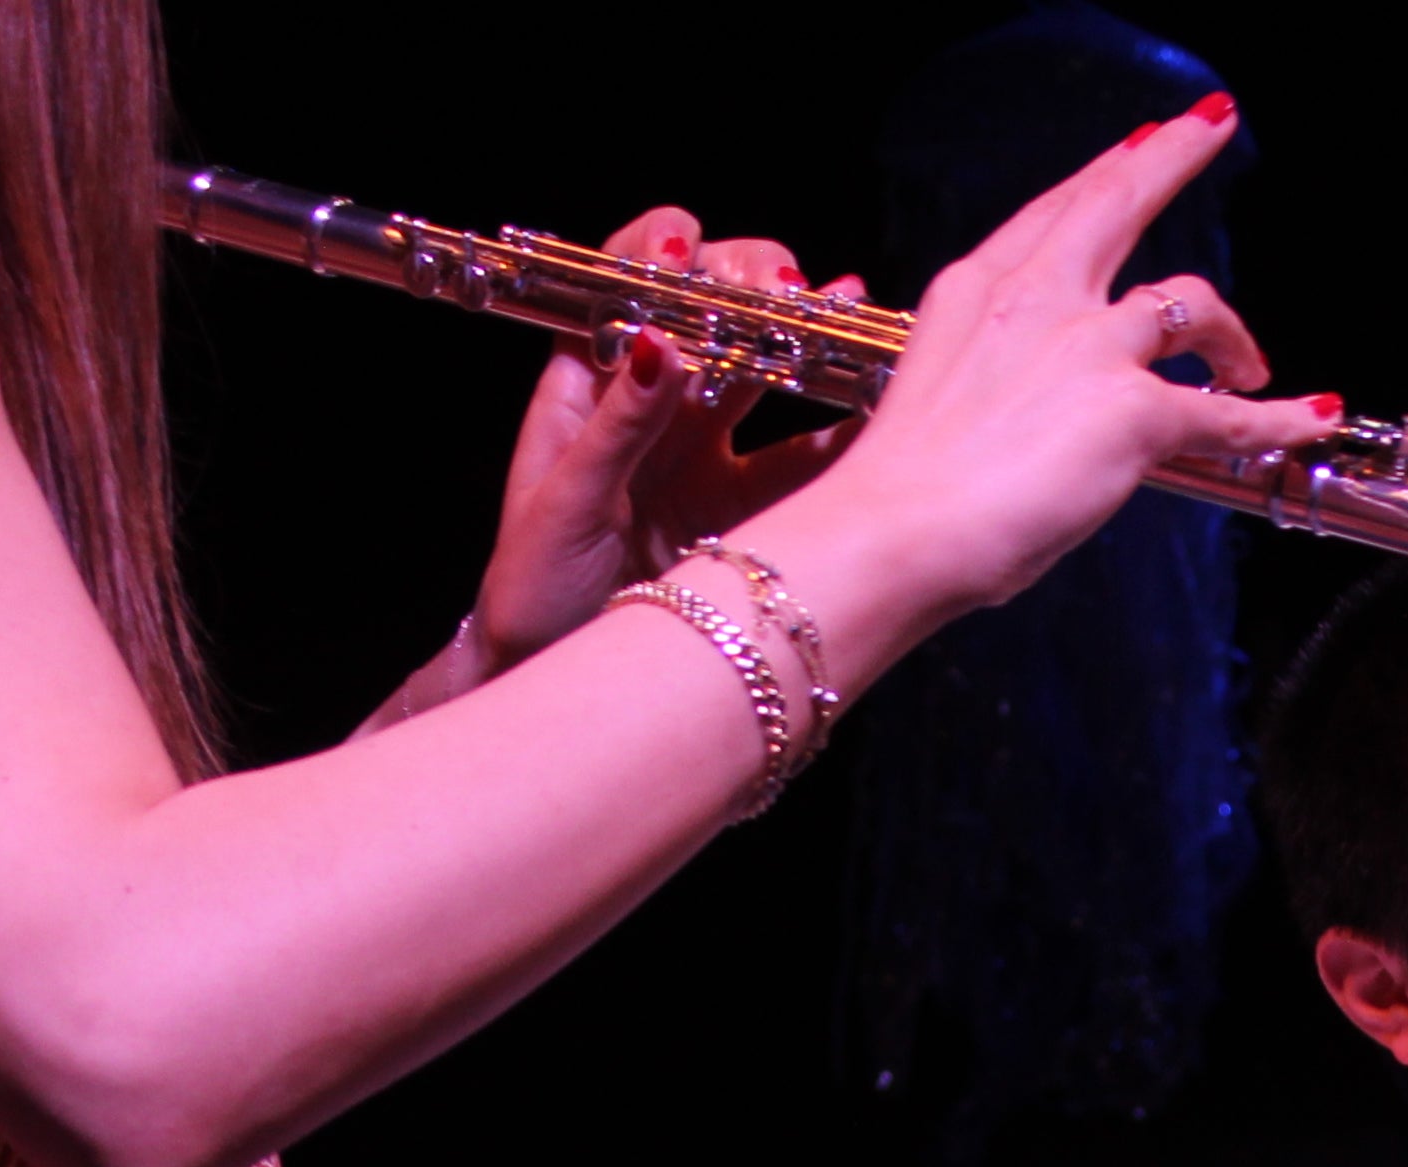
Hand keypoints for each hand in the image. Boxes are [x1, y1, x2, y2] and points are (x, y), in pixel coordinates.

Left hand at [464, 212, 866, 673]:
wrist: (558, 677)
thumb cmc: (535, 589)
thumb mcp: (564, 505)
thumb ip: (617, 426)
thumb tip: (656, 341)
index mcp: (589, 385)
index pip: (625, 282)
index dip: (658, 248)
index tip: (687, 248)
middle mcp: (654, 403)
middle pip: (710, 308)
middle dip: (749, 280)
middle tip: (780, 289)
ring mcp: (707, 450)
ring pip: (766, 368)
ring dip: (805, 335)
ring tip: (841, 314)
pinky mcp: (752, 507)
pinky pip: (806, 457)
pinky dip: (843, 427)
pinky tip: (873, 401)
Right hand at [761, 101, 1341, 635]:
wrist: (897, 529)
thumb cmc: (901, 489)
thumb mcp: (932, 395)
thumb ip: (986, 376)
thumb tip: (1024, 409)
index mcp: (978, 293)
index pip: (1053, 214)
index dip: (1101, 175)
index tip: (1136, 144)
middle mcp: (1037, 299)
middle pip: (1119, 202)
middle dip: (1173, 157)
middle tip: (1212, 124)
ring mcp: (1090, 348)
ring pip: (1191, 302)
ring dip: (1232, 329)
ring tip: (1252, 364)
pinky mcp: (1134, 412)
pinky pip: (1229, 416)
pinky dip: (1279, 419)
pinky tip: (1310, 415)